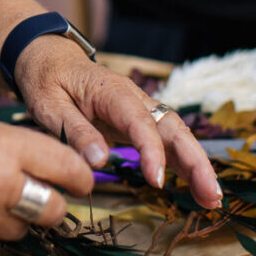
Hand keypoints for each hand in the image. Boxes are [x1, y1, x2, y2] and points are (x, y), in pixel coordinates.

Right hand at [0, 107, 93, 251]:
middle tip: (39, 190)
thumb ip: (21, 148)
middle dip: (52, 201)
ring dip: (18, 215)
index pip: (68, 169)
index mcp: (4, 147)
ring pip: (25, 228)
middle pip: (55, 209)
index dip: (79, 176)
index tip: (79, 178)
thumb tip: (57, 168)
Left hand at [15, 36, 221, 210]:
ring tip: (211, 199)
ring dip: (195, 163)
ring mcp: (136, 106)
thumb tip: (99, 161)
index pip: (140, 122)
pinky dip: (181, 160)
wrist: (45, 56)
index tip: (156, 180)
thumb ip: (74, 131)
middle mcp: (132, 97)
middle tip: (210, 195)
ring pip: (174, 133)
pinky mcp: (134, 118)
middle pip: (172, 126)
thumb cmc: (45, 78)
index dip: (152, 152)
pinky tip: (193, 184)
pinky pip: (163, 137)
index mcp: (111, 91)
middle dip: (195, 160)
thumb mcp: (49, 104)